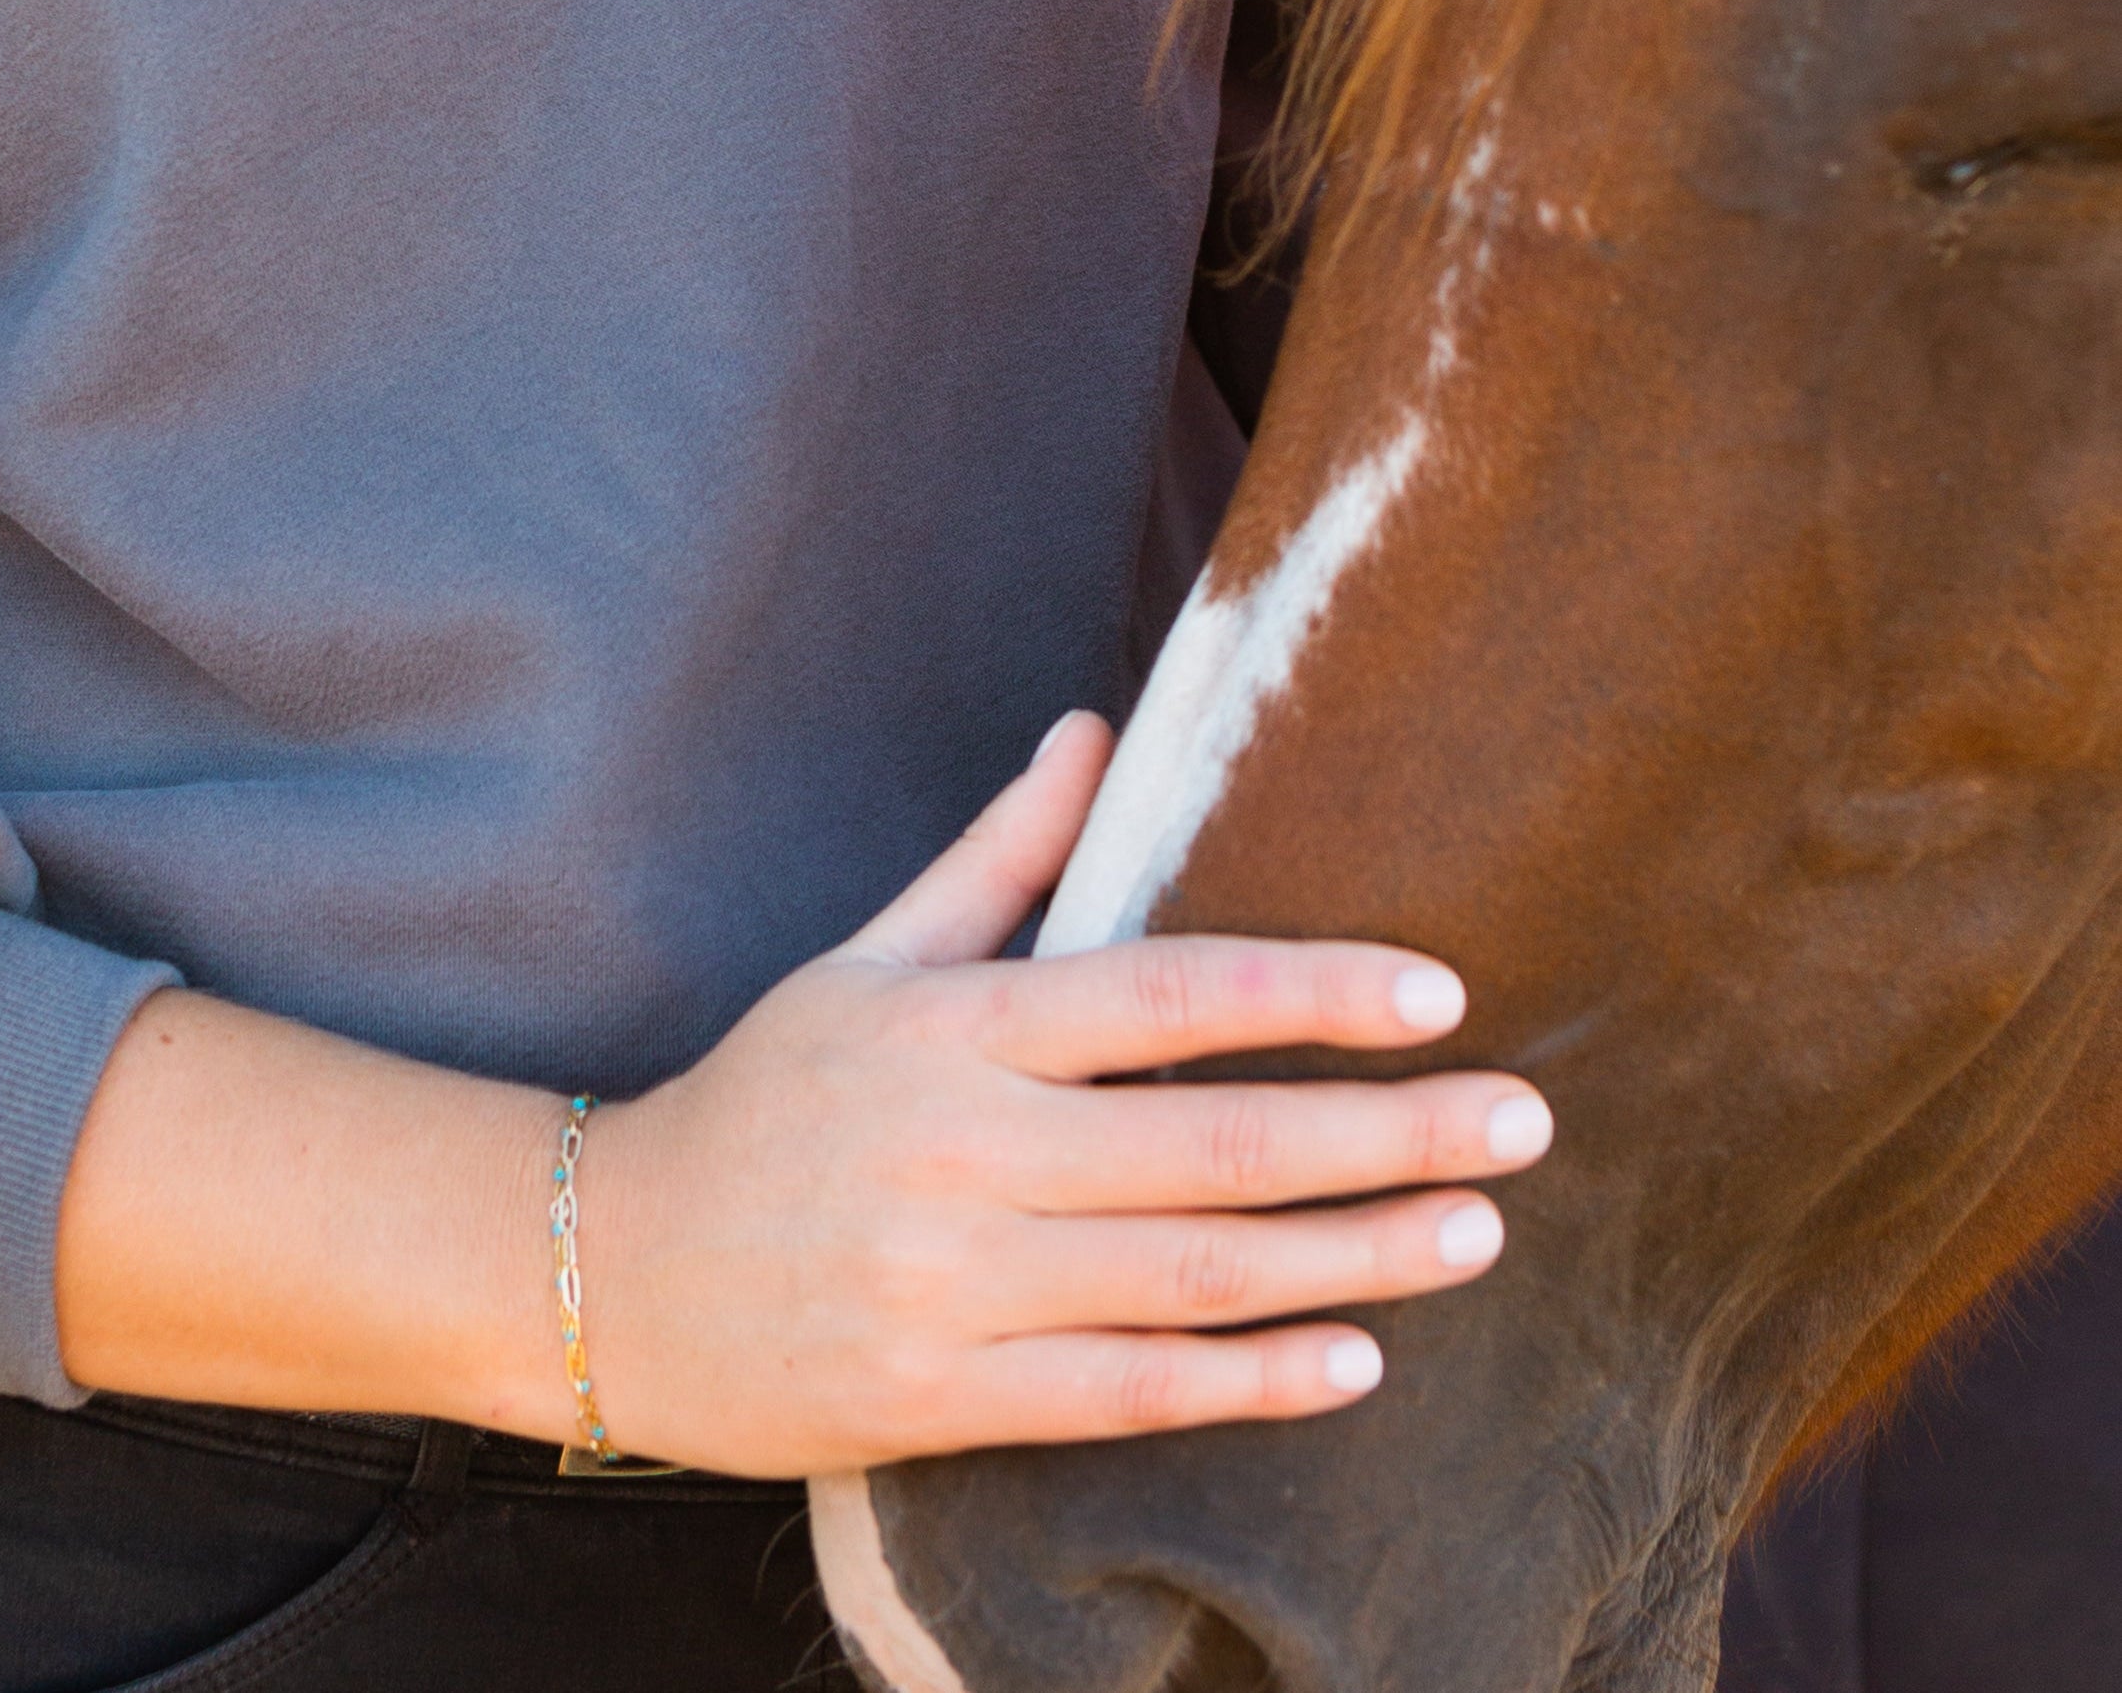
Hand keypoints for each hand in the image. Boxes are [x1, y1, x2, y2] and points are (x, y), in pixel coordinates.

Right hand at [580, 712, 1553, 1475]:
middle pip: (1211, 1142)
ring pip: (1191, 1275)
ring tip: (1476, 1232)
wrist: (607, 1269)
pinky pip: (1122, 1394)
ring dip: (1350, 1255)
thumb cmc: (763, 1094)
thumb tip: (1093, 731)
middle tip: (1521, 1123)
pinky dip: (1246, 1382)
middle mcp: (959, 1152)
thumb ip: (998, 858)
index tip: (1437, 992)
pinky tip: (1355, 1360)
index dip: (1311, 988)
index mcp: (950, 1026)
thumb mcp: (866, 958)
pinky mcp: (939, 1396)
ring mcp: (949, 1285)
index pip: (1163, 993)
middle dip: (1383, 1133)